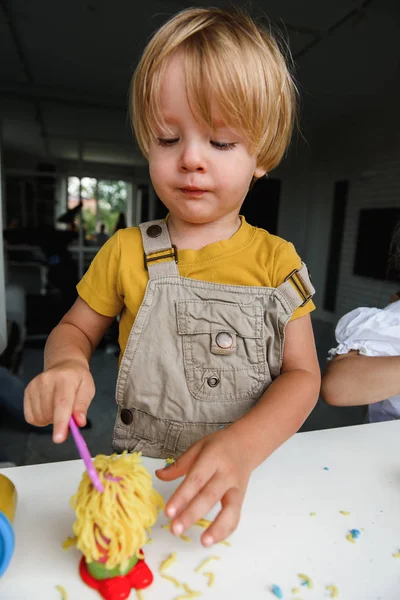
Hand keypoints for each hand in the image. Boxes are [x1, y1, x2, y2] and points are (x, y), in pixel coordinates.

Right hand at [24, 360, 94, 442]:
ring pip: (39, 417)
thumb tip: (79, 422)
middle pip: (49, 413)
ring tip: (58, 408)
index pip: (62, 403)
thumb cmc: (78, 380)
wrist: (64, 365)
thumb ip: (82, 406)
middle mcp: (47, 380)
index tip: (59, 439)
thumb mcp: (87, 390)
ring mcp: (34, 385)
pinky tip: (48, 409)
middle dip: (59, 422)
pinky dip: (40, 419)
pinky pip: (31, 417)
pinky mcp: (27, 391)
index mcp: (66, 379)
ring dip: (50, 420)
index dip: (60, 422)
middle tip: (68, 413)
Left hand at [156, 428, 251, 546]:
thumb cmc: (219, 446)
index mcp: (212, 458)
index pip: (196, 479)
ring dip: (217, 528)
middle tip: (176, 529)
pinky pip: (236, 516)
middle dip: (192, 515)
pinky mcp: (241, 498)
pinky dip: (226, 530)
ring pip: (229, 510)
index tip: (168, 512)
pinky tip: (212, 540)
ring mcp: (236, 488)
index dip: (182, 497)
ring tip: (203, 542)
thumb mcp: (198, 447)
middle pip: (209, 496)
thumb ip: (180, 464)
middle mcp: (226, 474)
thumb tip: (159, 475)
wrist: (246, 444)